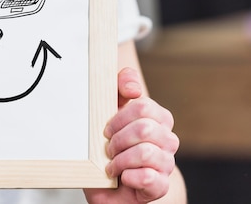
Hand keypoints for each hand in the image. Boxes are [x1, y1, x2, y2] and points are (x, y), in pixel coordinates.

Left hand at [84, 67, 179, 202]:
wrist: (111, 184)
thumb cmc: (111, 144)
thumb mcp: (109, 111)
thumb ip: (120, 87)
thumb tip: (134, 88)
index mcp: (158, 118)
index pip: (144, 106)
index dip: (119, 118)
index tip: (106, 130)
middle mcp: (167, 140)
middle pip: (145, 128)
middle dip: (118, 140)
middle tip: (108, 149)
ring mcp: (166, 164)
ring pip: (146, 153)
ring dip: (120, 160)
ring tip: (112, 165)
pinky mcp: (160, 186)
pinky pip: (149, 178)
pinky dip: (129, 177)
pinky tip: (123, 177)